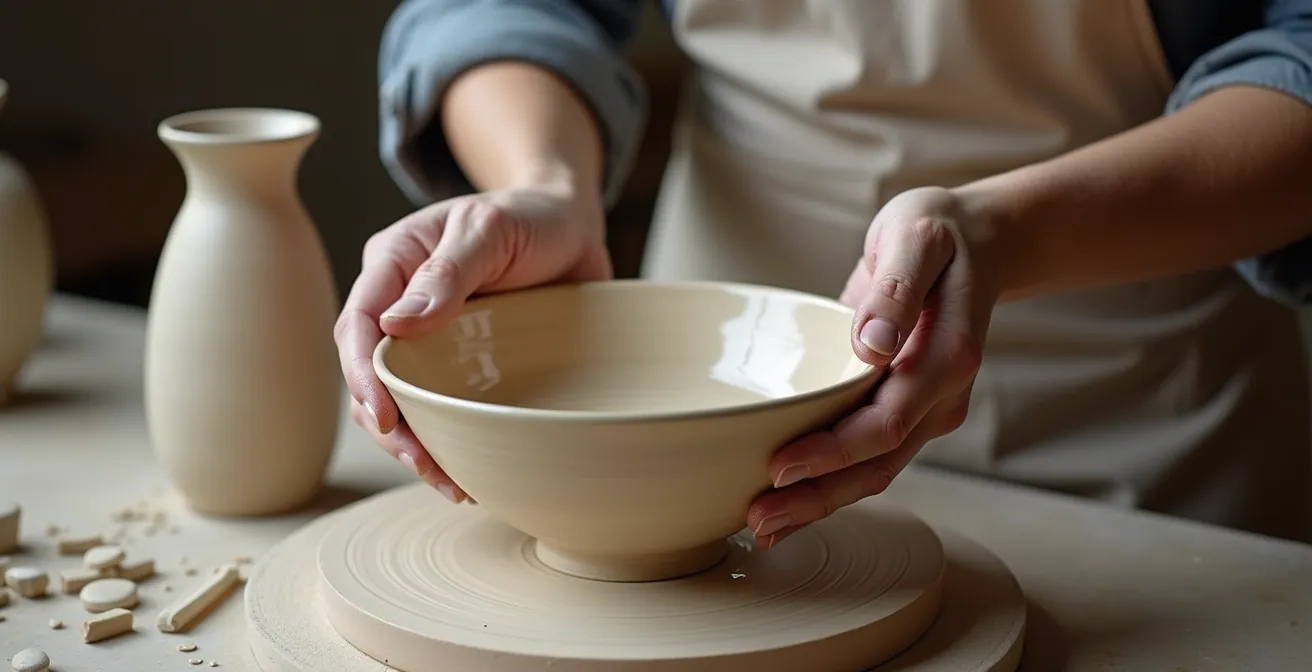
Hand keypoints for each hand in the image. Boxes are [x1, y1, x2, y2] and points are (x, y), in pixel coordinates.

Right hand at [334, 184, 610, 502]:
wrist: (572, 228)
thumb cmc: (530, 217)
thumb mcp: (490, 229)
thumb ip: (448, 271)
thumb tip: (396, 327)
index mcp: (393, 263)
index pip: (359, 325)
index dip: (364, 377)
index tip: (388, 418)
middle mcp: (401, 304)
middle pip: (372, 376)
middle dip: (391, 428)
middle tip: (427, 465)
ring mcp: (431, 338)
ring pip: (403, 401)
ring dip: (417, 446)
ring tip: (452, 484)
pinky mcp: (462, 364)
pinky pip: (441, 407)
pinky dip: (448, 441)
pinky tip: (466, 472)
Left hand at [746, 186, 1003, 547]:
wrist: (974, 239)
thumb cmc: (939, 231)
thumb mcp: (916, 237)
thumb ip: (896, 287)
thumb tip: (872, 343)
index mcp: (947, 357)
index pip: (887, 422)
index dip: (833, 452)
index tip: (780, 466)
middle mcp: (942, 394)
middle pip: (878, 463)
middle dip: (817, 497)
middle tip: (757, 520)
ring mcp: (926, 406)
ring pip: (875, 470)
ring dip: (820, 501)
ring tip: (763, 525)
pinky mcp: (905, 406)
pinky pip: (869, 454)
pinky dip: (830, 480)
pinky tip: (789, 496)